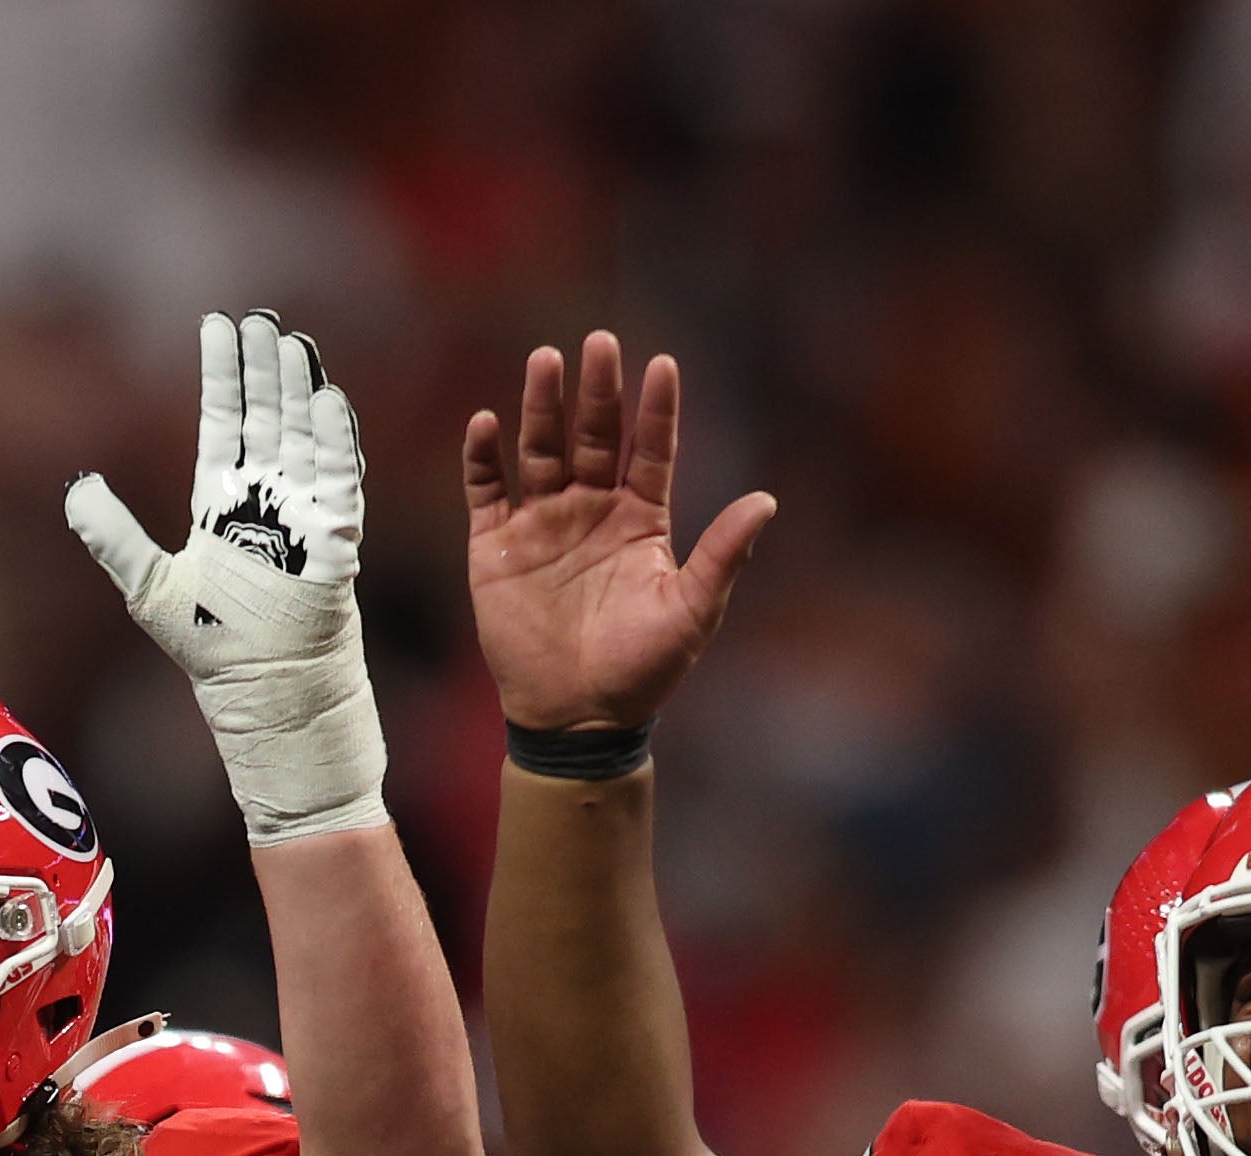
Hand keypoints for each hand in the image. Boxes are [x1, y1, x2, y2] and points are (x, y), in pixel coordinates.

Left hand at [65, 312, 386, 845]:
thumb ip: (112, 534)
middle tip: (262, 317)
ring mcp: (305, 520)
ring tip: (294, 341)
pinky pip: (340, 480)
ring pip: (305, 438)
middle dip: (264, 369)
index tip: (217, 326)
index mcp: (223, 507)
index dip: (222, 376)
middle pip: (269, 420)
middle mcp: (267, 505)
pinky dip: (335, 439)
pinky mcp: (336, 541)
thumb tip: (77, 485)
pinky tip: (328, 397)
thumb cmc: (213, 652)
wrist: (267, 698)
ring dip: (300, 390)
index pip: (224, 425)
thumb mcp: (148, 588)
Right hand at [462, 332, 775, 737]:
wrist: (578, 717)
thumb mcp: (692, 611)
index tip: (662, 364)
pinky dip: (483, 458)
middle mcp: (592, 510)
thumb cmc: (642, 669)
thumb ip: (723, 554)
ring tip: (546, 361)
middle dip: (597, 390)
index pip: (650, 450)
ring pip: (541, 450)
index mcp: (641, 519)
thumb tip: (767, 501)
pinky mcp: (497, 547)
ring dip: (542, 406)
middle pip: (595, 435)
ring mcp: (542, 523)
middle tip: (598, 343)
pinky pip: (487, 491)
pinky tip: (487, 424)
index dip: (656, 409)